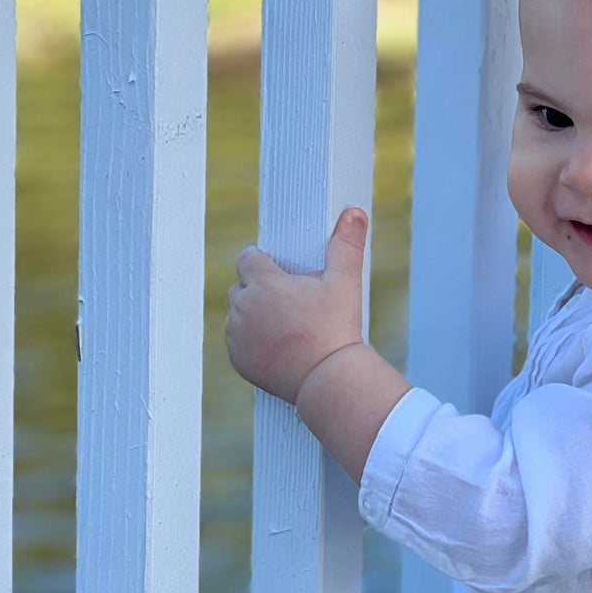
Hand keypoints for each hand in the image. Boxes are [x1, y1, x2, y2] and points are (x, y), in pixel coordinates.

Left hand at [225, 207, 369, 404]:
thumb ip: (345, 246)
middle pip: (242, 286)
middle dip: (261, 291)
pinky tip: (278, 347)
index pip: (248, 258)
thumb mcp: (345, 283)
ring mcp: (238, 334)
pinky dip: (252, 342)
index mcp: (263, 282)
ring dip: (254, 316)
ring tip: (286, 327)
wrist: (328, 380)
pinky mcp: (238, 359)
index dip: (266, 264)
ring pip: (238, 314)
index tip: (282, 275)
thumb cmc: (337, 329)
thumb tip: (354, 212)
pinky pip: (238, 342)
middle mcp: (243, 306)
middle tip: (291, 305)